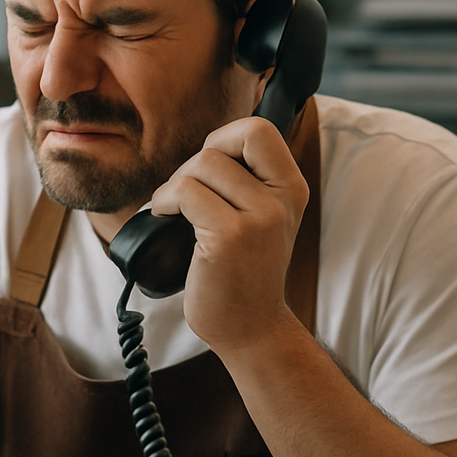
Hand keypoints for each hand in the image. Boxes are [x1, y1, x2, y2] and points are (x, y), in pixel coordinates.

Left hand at [149, 116, 309, 353]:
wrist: (249, 327)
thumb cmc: (242, 271)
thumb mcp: (260, 218)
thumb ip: (245, 181)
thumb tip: (207, 146)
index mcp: (291, 188)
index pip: (260, 129)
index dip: (226, 137)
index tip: (210, 168)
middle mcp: (282, 199)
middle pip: (232, 138)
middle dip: (198, 158)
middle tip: (189, 192)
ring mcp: (259, 218)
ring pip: (202, 164)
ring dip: (175, 184)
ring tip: (174, 211)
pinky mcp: (229, 237)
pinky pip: (186, 192)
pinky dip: (165, 200)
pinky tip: (164, 217)